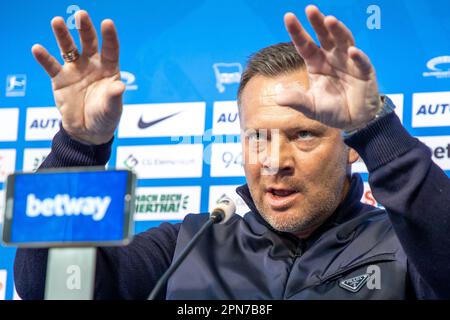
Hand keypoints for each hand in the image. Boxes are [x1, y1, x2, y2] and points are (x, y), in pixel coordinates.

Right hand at [32, 10, 124, 144]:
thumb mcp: (112, 109)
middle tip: (81, 15)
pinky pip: (51, 66)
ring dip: (63, 35)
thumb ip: (114, 97)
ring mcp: (75, 70)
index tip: (107, 23)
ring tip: (57, 21)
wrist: (87, 131)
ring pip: (68, 49)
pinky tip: (37, 49)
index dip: (109, 37)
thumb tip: (120, 86)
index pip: (110, 50)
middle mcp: (92, 65)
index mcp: (109, 69)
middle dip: (85, 29)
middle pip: (89, 43)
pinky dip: (44, 58)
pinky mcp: (59, 79)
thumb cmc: (105, 117)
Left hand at [276, 5, 382, 130]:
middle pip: (324, 37)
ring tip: (329, 20)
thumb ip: (296, 100)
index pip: (305, 45)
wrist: (353, 121)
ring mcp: (349, 63)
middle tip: (310, 9)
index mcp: (316, 64)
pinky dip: (358, 57)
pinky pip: (361, 63)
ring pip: (344, 42)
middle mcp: (332, 58)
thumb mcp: (310, 107)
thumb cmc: (330, 110)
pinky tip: (352, 51)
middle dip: (318, 23)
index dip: (297, 31)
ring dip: (338, 31)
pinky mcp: (364, 72)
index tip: (288, 16)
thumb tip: (277, 97)